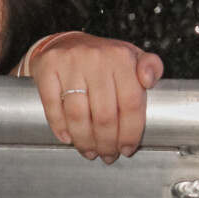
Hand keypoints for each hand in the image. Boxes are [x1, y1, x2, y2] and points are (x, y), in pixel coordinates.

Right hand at [32, 32, 162, 161]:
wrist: (67, 42)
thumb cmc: (104, 58)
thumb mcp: (132, 56)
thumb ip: (151, 66)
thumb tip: (149, 79)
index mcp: (121, 56)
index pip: (131, 103)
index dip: (131, 132)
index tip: (128, 148)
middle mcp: (96, 57)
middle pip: (104, 115)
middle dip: (107, 143)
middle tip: (108, 155)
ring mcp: (70, 62)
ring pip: (78, 116)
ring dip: (85, 141)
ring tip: (90, 152)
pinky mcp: (48, 67)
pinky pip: (53, 107)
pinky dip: (61, 128)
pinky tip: (68, 138)